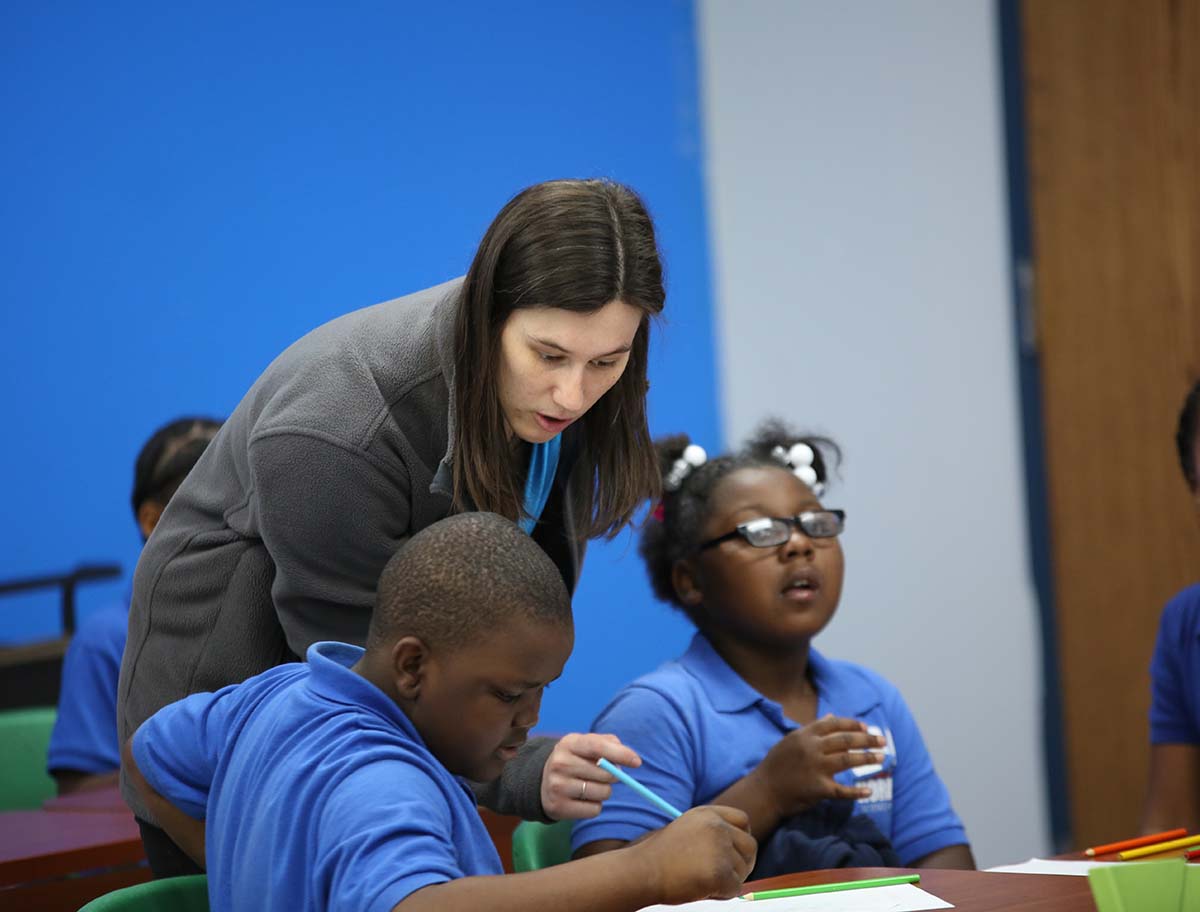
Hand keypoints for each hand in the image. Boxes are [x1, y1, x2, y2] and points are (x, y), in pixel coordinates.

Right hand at [541, 733, 640, 820]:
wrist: (543, 782)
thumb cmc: (575, 760)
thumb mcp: (586, 745)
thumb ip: (608, 743)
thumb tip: (628, 756)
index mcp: (569, 743)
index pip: (598, 747)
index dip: (620, 754)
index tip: (637, 762)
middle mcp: (560, 763)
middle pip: (605, 773)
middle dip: (613, 776)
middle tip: (604, 775)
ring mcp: (557, 786)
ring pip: (602, 793)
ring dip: (604, 791)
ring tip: (591, 786)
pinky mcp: (558, 807)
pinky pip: (594, 810)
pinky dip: (595, 806)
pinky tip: (583, 799)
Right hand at [634, 806, 756, 902]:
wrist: (642, 872)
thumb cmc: (661, 857)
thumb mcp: (688, 830)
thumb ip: (713, 833)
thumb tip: (740, 851)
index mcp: (708, 814)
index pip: (743, 821)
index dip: (742, 838)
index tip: (733, 852)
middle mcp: (717, 827)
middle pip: (750, 846)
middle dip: (743, 862)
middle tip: (727, 875)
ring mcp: (719, 848)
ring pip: (743, 870)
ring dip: (729, 880)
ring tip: (703, 881)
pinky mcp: (720, 872)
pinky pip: (735, 888)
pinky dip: (723, 894)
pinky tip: (702, 889)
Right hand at [754, 715, 885, 815]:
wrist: (764, 790)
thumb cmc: (777, 764)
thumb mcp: (791, 741)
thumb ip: (812, 729)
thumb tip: (831, 717)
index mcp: (805, 735)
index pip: (834, 724)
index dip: (852, 724)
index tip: (866, 727)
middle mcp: (811, 748)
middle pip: (845, 740)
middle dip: (866, 739)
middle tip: (882, 741)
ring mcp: (816, 768)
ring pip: (847, 760)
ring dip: (866, 758)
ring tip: (881, 757)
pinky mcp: (819, 789)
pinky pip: (842, 790)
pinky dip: (856, 792)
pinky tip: (867, 791)